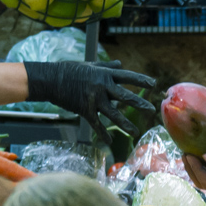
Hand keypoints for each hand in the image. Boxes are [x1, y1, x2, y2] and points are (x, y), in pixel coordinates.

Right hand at [22, 60, 157, 141]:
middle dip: (139, 103)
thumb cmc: (70, 70)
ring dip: (125, 124)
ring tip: (135, 132)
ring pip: (113, 114)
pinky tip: (109, 141)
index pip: (127, 76)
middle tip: (151, 110)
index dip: (141, 80)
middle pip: (125, 96)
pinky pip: (96, 124)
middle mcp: (102, 86)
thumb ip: (106, 66)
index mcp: (104, 74)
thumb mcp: (90, 65)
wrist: (52, 79)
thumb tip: (120, 64)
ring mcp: (94, 99)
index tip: (154, 84)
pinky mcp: (85, 110)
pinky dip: (103, 133)